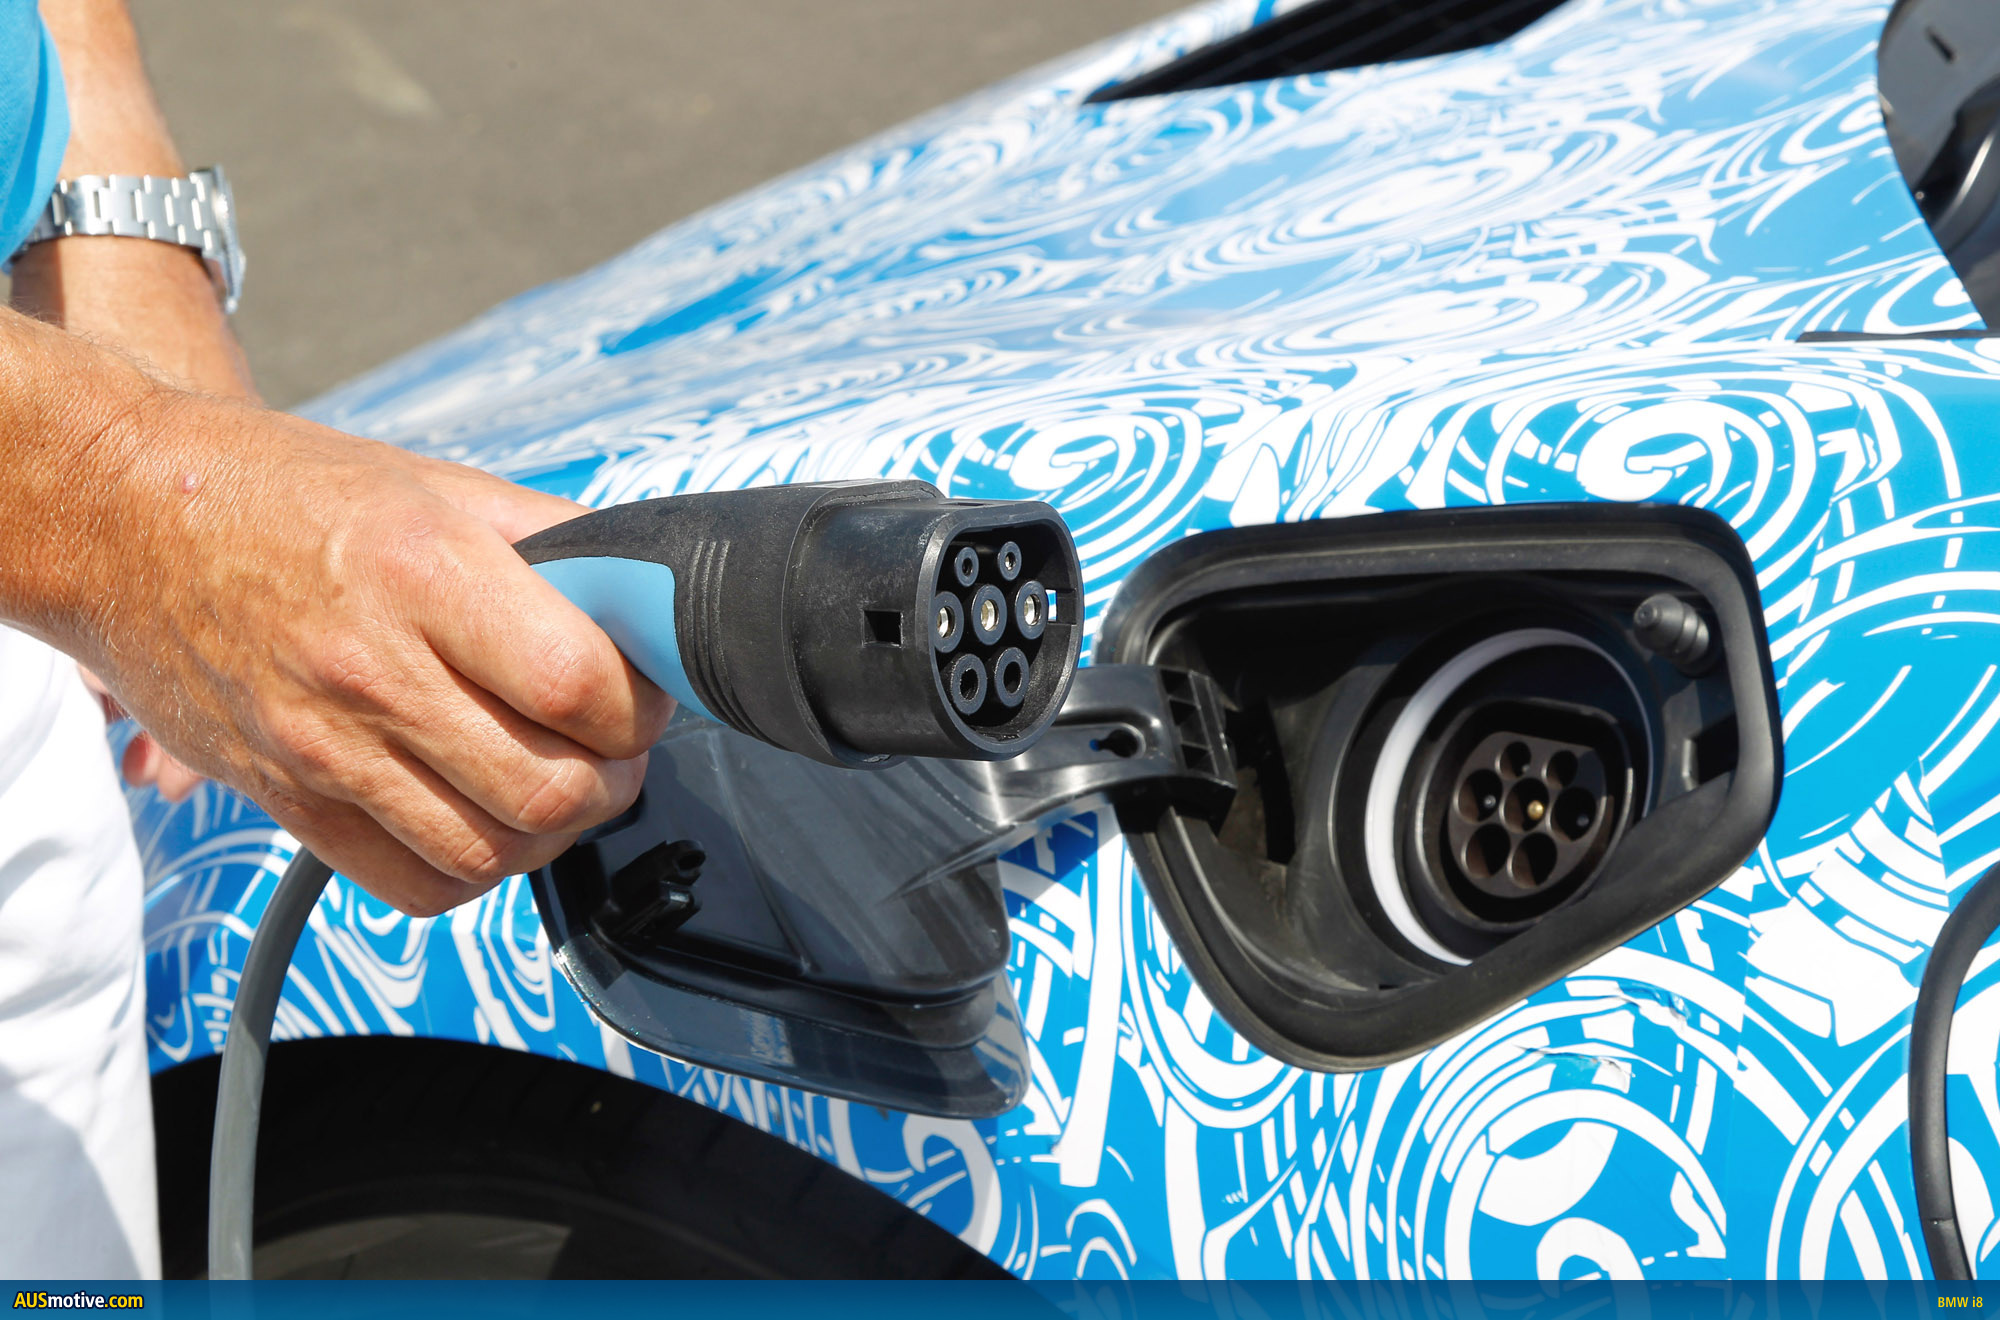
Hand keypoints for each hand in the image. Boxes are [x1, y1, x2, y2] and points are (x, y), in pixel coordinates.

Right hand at [58, 387, 673, 915]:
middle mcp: (375, 672)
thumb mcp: (436, 484)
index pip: (582, 686)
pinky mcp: (290, 802)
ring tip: (559, 784)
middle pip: (551, 789)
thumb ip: (552, 540)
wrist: (127, 520)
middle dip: (615, 779)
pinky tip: (486, 820)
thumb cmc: (286, 493)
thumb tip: (645, 593)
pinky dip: (476, 871)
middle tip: (615, 749)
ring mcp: (326, 749)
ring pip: (493, 853)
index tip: (644, 694)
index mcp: (425, 573)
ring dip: (555, 833)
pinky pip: (415, 886)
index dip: (641, 705)